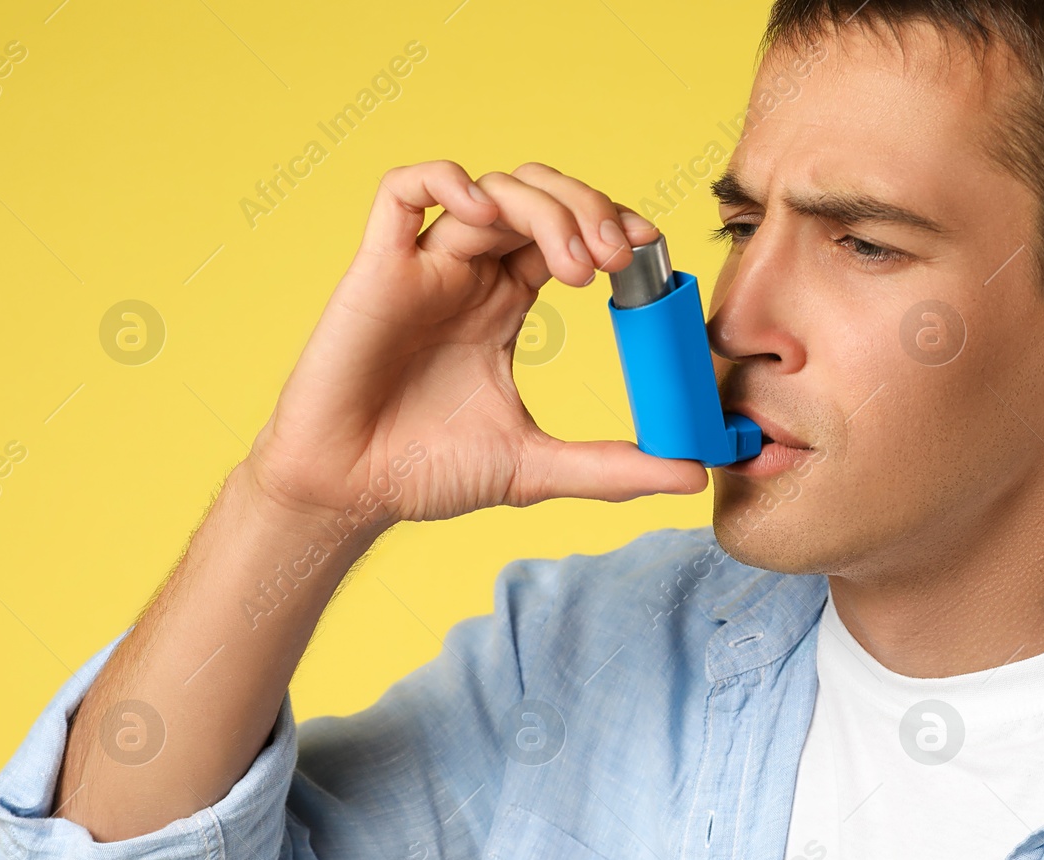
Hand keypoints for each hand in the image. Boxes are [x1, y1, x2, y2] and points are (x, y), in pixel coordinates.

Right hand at [243, 159, 708, 527]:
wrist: (349, 494)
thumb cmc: (426, 474)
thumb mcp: (538, 468)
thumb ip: (614, 467)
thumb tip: (694, 473)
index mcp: (506, 305)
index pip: (570, 235)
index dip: (612, 227)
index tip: (649, 254)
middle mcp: (470, 275)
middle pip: (539, 198)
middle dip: (588, 210)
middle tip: (618, 257)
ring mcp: (423, 267)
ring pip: (492, 189)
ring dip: (544, 208)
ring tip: (575, 265)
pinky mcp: (376, 268)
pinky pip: (401, 190)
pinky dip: (445, 180)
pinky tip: (485, 213)